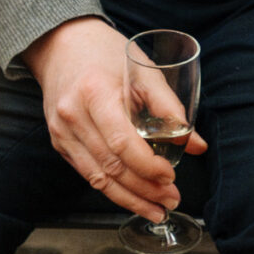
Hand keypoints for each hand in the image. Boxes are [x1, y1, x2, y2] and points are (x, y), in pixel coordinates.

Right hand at [20, 16, 206, 222]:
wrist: (62, 44)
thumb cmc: (106, 53)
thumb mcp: (143, 70)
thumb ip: (169, 107)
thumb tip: (195, 143)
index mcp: (95, 93)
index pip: (122, 142)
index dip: (148, 165)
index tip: (171, 175)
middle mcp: (73, 116)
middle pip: (111, 166)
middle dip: (144, 189)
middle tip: (171, 199)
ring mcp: (62, 132)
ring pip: (98, 178)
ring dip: (130, 198)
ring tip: (157, 209)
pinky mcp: (59, 142)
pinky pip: (87, 173)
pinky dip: (112, 189)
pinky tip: (133, 197)